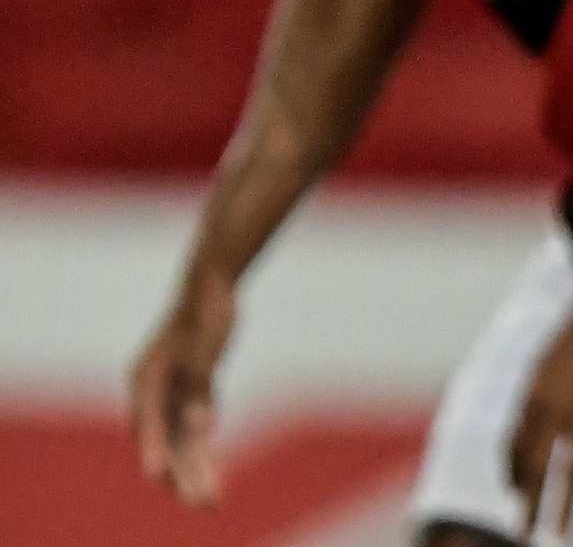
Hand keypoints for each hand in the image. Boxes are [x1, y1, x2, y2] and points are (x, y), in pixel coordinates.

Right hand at [128, 268, 235, 505]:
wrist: (211, 284)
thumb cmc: (206, 309)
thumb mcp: (205, 344)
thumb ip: (199, 384)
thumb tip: (200, 427)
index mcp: (147, 376)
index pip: (148, 420)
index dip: (152, 449)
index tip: (156, 475)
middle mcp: (152, 390)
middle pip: (164, 439)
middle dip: (181, 474)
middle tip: (203, 502)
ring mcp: (169, 393)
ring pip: (178, 440)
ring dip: (193, 469)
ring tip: (211, 500)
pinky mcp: (188, 392)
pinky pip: (192, 428)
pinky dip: (201, 448)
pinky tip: (209, 472)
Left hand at [510, 273, 572, 535]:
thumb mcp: (543, 366)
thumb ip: (531, 403)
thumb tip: (518, 441)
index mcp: (531, 396)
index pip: (512, 448)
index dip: (511, 476)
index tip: (514, 496)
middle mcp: (554, 408)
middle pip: (536, 467)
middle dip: (527, 505)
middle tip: (521, 536)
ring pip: (571, 469)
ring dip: (563, 506)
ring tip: (558, 536)